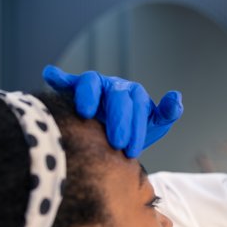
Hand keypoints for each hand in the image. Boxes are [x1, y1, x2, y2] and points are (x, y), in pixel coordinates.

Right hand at [42, 65, 182, 157]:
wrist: (113, 139)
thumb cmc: (134, 130)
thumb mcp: (154, 124)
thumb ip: (166, 113)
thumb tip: (176, 98)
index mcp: (133, 94)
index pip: (136, 106)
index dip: (135, 128)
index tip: (132, 151)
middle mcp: (114, 87)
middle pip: (117, 97)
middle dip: (118, 119)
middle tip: (117, 143)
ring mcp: (95, 87)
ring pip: (92, 82)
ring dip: (88, 95)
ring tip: (86, 112)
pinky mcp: (75, 90)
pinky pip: (67, 81)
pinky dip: (58, 77)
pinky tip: (50, 75)